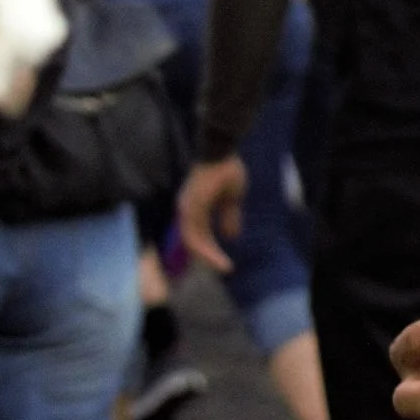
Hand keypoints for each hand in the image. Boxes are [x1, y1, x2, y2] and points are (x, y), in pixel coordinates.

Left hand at [175, 155, 247, 273]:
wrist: (221, 151)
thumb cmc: (226, 169)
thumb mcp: (232, 198)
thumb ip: (229, 217)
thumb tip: (231, 236)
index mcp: (195, 208)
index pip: (199, 235)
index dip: (210, 250)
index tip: (226, 262)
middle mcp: (187, 210)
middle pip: (193, 242)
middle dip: (209, 257)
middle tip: (225, 268)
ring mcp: (187, 209)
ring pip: (192, 241)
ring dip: (208, 255)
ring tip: (223, 266)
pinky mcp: (192, 207)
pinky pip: (194, 234)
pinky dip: (205, 247)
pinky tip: (216, 253)